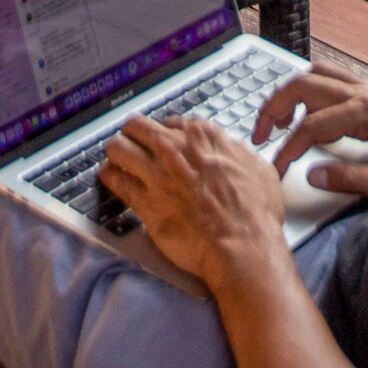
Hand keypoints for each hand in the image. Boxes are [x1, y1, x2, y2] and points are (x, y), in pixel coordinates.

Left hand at [100, 113, 286, 291]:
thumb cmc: (254, 213)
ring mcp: (156, 173)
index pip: (169, 122)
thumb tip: (233, 153)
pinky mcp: (144, 201)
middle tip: (131, 143)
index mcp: (202, 136)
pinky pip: (115, 180)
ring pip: (118, 147)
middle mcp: (175, 148)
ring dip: (116, 152)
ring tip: (114, 159)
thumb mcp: (258, 169)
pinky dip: (109, 177)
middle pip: (137, 126)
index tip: (161, 142)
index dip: (163, 133)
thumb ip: (237, 154)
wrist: (242, 246)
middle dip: (132, 134)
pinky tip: (109, 177)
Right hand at [252, 70, 367, 202]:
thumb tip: (312, 173)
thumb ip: (351, 180)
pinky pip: (330, 79)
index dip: (287, 148)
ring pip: (315, 75)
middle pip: (304, 85)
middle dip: (275, 106)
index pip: (311, 126)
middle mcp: (363, 94)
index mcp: (365, 113)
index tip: (276, 169)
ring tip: (275, 119)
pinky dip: (308, 89)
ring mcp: (367, 90)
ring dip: (290, 92)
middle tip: (259, 133)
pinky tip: (305, 110)